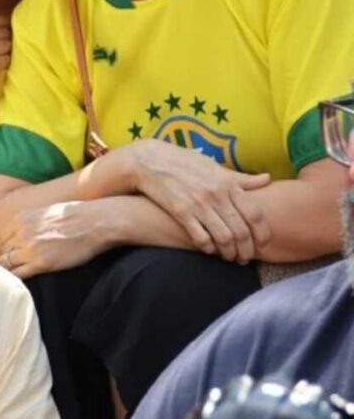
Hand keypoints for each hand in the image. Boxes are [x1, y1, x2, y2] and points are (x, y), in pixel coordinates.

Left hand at [0, 200, 110, 278]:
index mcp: (21, 218)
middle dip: (11, 258)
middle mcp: (21, 232)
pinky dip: (18, 279)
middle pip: (5, 250)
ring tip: (22, 275)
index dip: (11, 246)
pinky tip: (25, 281)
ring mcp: (30, 248)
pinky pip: (18, 275)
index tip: (17, 253)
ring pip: (8, 263)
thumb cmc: (76, 216)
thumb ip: (31, 223)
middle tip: (20, 266)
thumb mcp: (45, 212)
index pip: (4, 237)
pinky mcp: (41, 263)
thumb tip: (25, 234)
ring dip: (13, 269)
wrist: (95, 222)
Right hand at [131, 139, 270, 263]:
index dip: (263, 234)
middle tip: (245, 257)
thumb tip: (268, 179)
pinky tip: (209, 249)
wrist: (150, 161)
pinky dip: (209, 248)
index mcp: (228, 183)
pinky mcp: (181, 212)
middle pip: (241, 231)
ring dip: (229, 253)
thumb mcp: (214, 166)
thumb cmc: (184, 162)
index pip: (256, 215)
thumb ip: (241, 178)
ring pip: (224, 238)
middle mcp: (216, 195)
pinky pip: (201, 238)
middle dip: (246, 250)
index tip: (263, 244)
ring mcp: (198, 204)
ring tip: (229, 257)